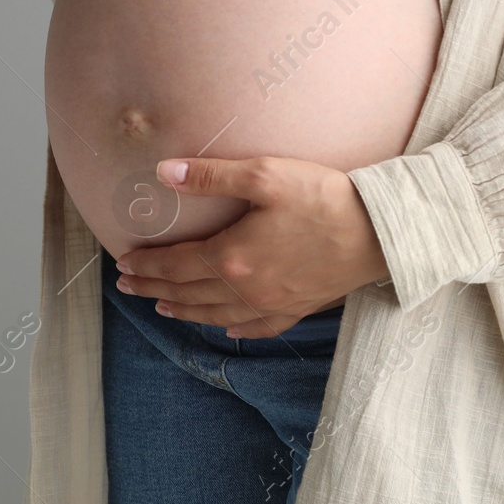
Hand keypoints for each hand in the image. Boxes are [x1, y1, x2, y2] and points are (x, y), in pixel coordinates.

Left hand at [113, 155, 388, 337]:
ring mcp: (274, 303)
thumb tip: (163, 173)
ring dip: (184, 311)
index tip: (122, 262)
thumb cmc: (323, 197)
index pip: (175, 265)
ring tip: (161, 308)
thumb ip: (211, 176)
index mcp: (232, 257)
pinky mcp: (300, 308)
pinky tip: (226, 329)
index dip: (146, 264)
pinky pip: (259, 327)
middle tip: (126, 287)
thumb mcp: (264, 175)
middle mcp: (247, 289)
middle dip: (153, 289)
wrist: (382, 232)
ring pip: (216, 314)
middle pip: (188, 293)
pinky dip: (235, 330)